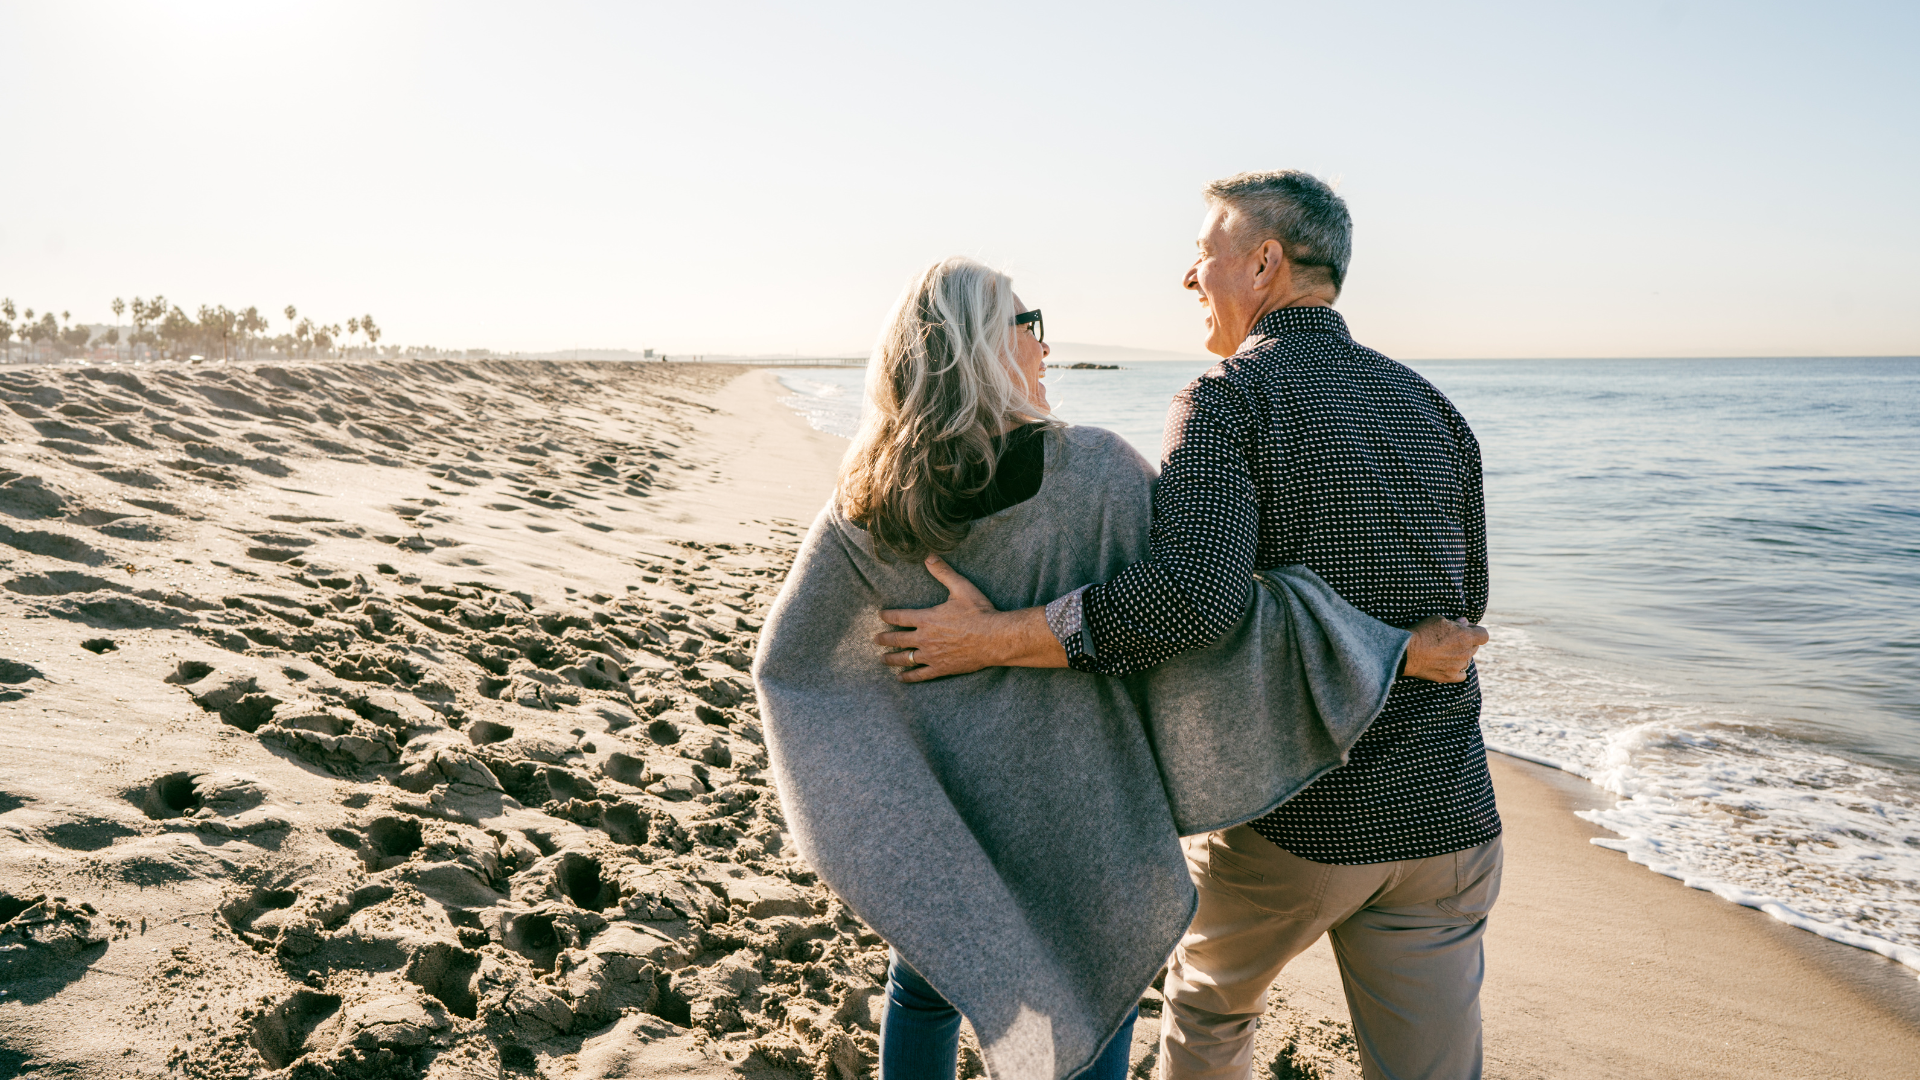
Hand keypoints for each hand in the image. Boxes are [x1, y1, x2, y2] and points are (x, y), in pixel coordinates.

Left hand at [875, 556, 1065, 681]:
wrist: (994, 638)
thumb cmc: (979, 612)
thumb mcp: (961, 588)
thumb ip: (943, 573)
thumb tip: (929, 556)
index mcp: (927, 618)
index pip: (900, 617)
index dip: (888, 615)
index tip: (880, 615)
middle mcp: (924, 638)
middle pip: (897, 639)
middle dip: (884, 639)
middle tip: (875, 639)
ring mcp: (932, 655)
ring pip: (905, 658)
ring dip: (891, 658)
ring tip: (882, 659)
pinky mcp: (941, 668)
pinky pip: (920, 675)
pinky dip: (909, 677)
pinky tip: (901, 678)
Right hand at [1401, 615, 1488, 682]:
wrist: (1407, 652)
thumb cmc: (1422, 632)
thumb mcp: (1438, 620)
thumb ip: (1455, 622)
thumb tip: (1465, 622)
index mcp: (1465, 637)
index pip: (1484, 635)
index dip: (1477, 631)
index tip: (1467, 629)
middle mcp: (1465, 653)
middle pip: (1475, 647)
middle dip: (1467, 641)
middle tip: (1452, 639)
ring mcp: (1458, 666)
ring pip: (1467, 660)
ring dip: (1461, 655)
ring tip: (1446, 651)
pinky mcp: (1450, 677)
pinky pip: (1462, 675)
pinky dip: (1458, 670)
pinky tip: (1450, 665)